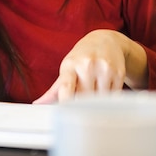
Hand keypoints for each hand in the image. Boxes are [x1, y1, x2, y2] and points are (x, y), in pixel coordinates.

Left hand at [33, 30, 147, 103]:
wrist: (105, 40)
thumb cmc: (82, 57)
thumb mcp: (67, 68)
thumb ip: (55, 89)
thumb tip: (37, 104)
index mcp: (70, 65)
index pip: (66, 86)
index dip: (65, 102)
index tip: (64, 115)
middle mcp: (87, 65)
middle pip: (84, 98)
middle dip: (82, 105)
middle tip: (81, 105)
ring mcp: (104, 69)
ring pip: (100, 100)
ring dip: (97, 104)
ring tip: (94, 93)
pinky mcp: (118, 74)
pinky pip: (113, 97)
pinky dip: (108, 100)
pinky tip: (105, 90)